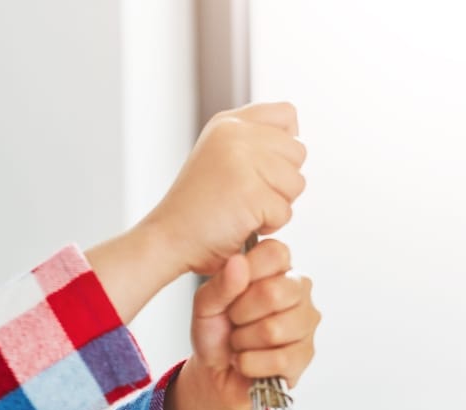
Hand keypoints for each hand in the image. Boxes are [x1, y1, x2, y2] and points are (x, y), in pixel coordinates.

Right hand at [144, 102, 306, 276]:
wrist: (167, 239)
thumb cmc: (197, 209)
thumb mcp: (219, 158)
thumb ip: (252, 142)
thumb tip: (294, 139)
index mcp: (228, 123)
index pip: (286, 114)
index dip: (285, 144)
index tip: (263, 167)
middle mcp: (235, 134)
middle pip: (297, 151)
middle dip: (281, 181)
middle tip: (247, 196)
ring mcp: (242, 161)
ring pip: (296, 183)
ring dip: (276, 204)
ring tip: (243, 210)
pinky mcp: (250, 192)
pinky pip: (285, 212)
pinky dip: (268, 226)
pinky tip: (240, 224)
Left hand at [165, 239, 319, 409]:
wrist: (216, 372)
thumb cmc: (216, 332)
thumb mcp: (205, 305)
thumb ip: (220, 284)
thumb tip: (238, 262)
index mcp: (277, 268)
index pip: (275, 253)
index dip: (245, 275)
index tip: (231, 292)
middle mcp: (298, 289)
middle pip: (273, 293)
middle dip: (240, 315)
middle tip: (234, 322)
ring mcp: (307, 321)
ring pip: (273, 330)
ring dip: (243, 343)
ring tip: (240, 343)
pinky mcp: (306, 354)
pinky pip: (278, 359)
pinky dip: (250, 364)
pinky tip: (247, 361)